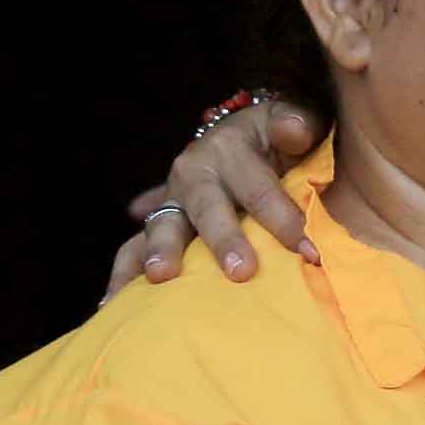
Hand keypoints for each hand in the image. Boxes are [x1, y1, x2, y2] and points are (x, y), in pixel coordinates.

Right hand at [102, 95, 328, 299]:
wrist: (241, 140)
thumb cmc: (275, 138)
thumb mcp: (290, 119)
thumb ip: (297, 121)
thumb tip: (294, 129)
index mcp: (228, 149)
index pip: (259, 188)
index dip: (286, 220)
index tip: (310, 251)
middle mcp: (193, 174)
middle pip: (207, 208)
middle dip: (223, 239)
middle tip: (241, 271)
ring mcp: (172, 202)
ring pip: (162, 227)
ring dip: (160, 252)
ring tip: (161, 278)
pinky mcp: (159, 225)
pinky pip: (132, 249)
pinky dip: (124, 275)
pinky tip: (114, 304)